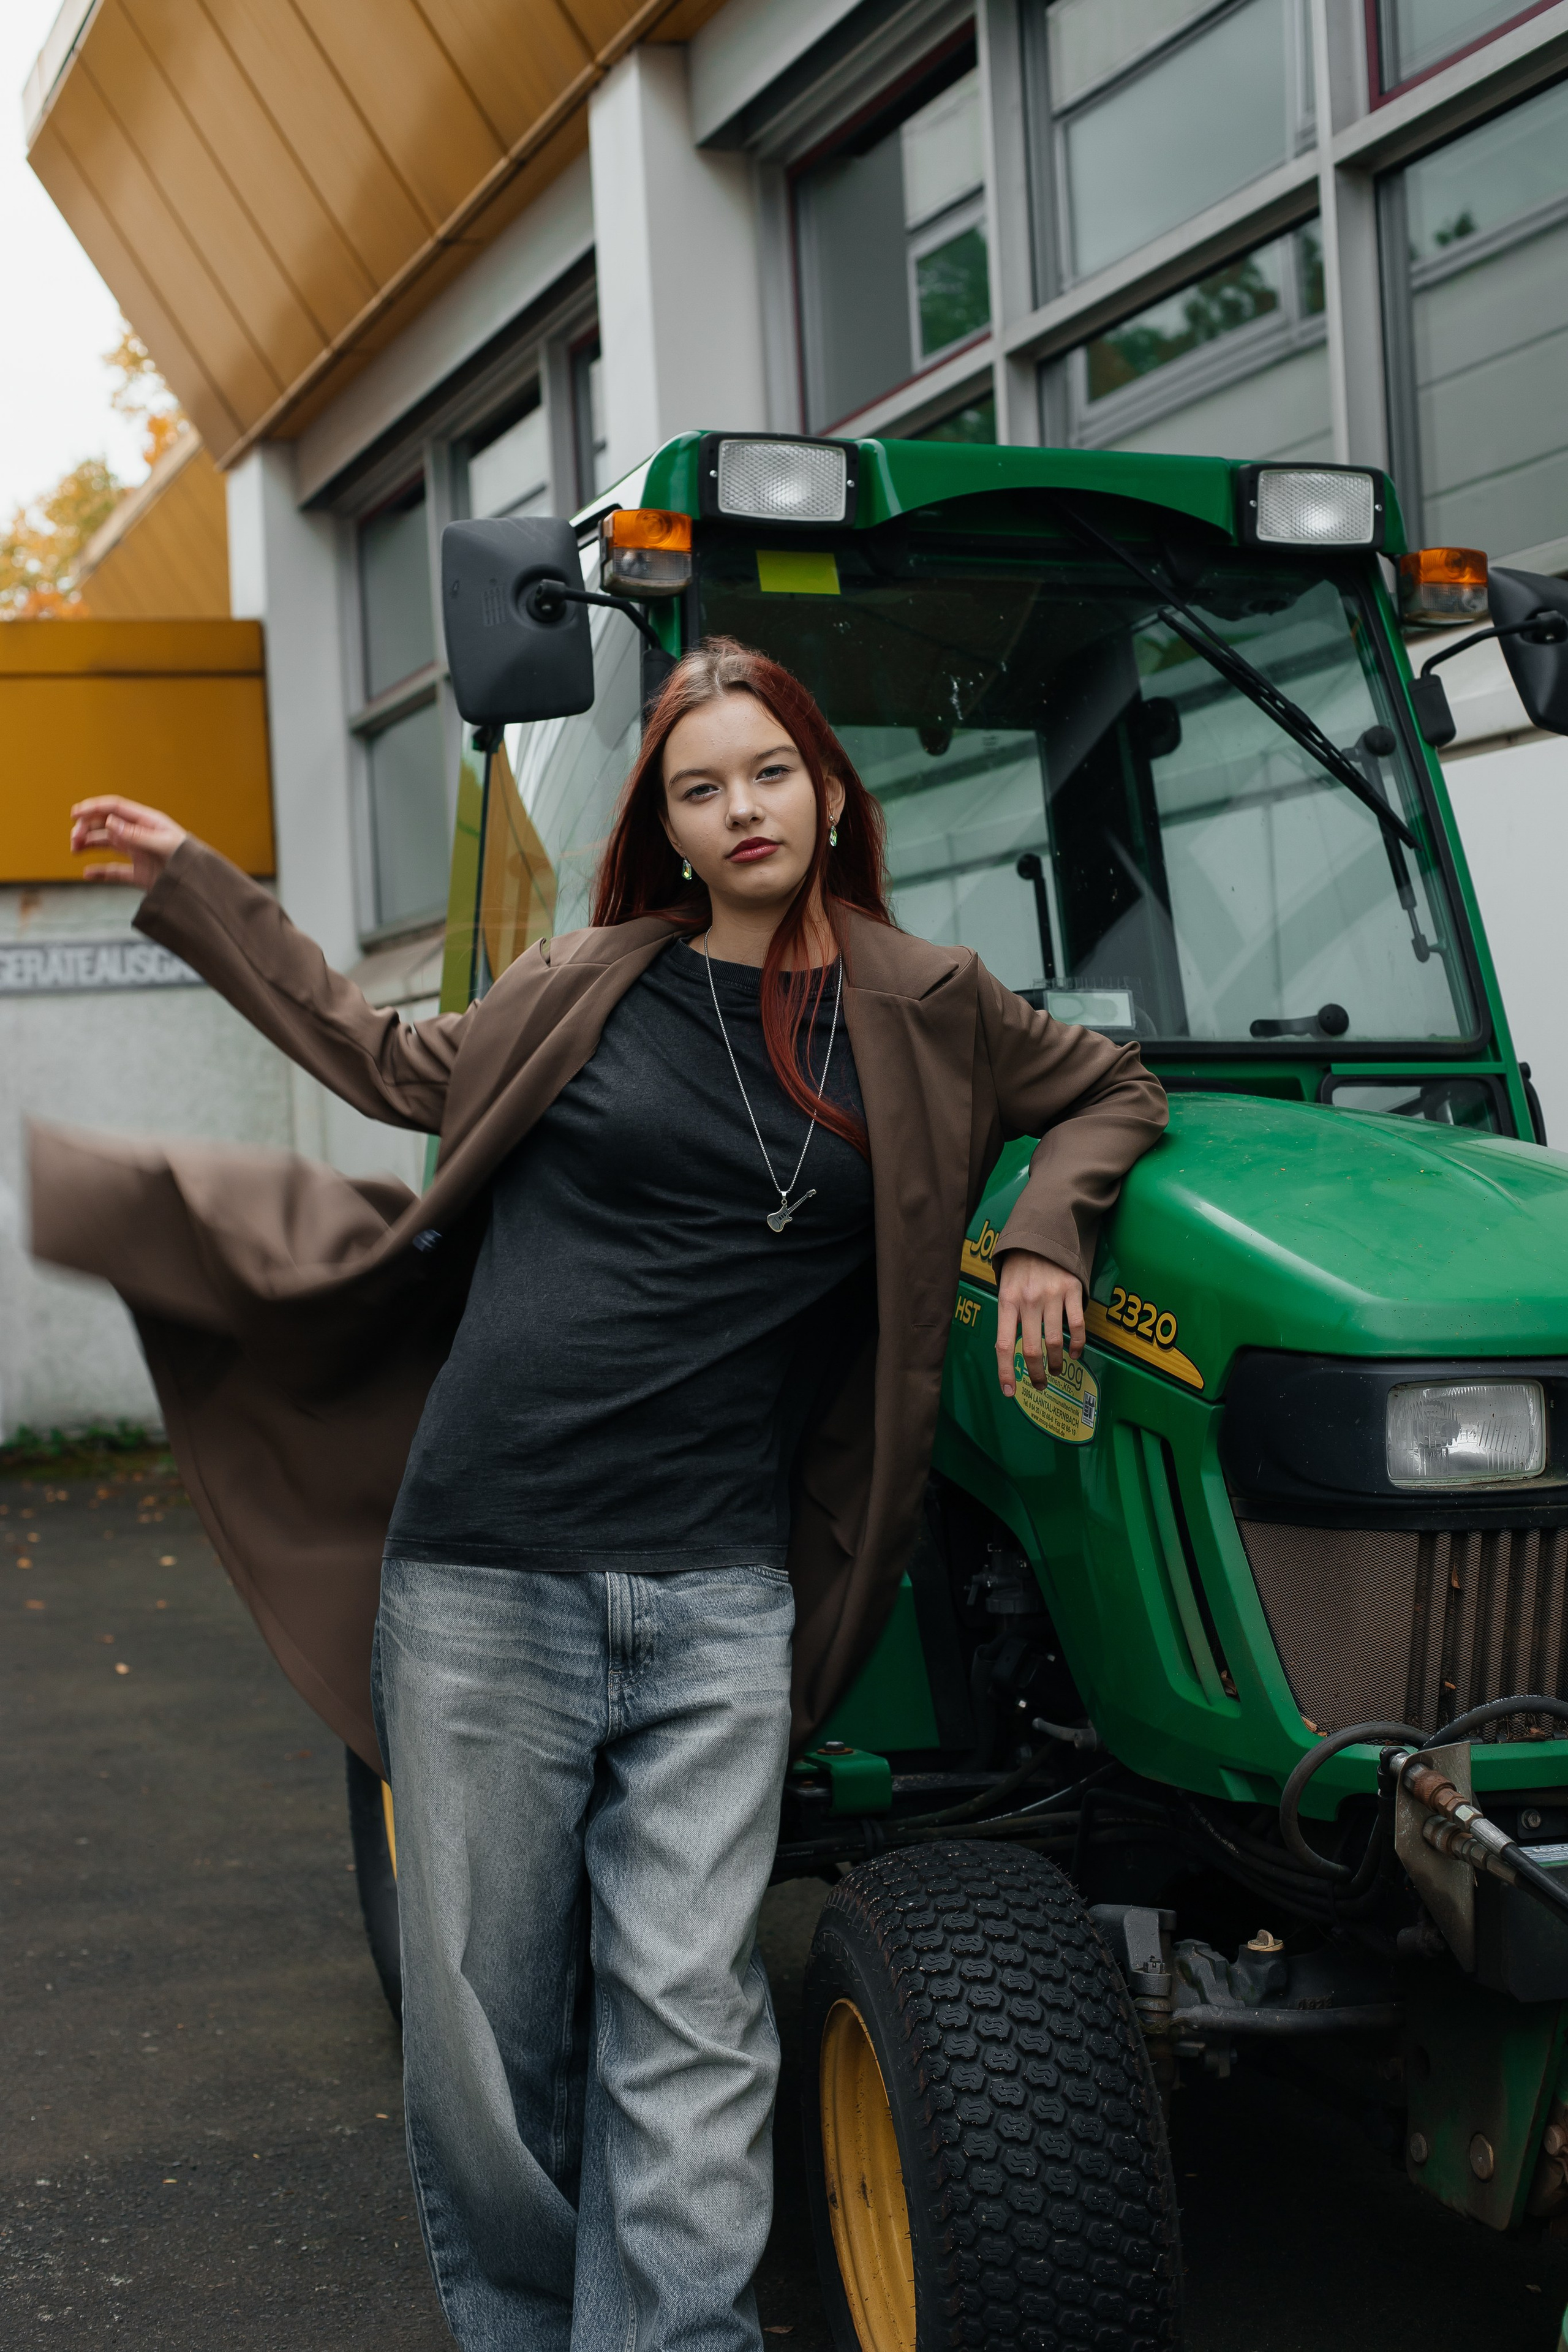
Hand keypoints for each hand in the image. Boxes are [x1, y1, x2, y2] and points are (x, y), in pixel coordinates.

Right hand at [70, 796, 187, 887]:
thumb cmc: (189, 861)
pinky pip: (115, 871)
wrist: (202, 888)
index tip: (74, 814)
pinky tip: (87, 873)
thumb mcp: (164, 846)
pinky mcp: (140, 873)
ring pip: (107, 844)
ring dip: (89, 844)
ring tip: (75, 850)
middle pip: (107, 824)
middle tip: (75, 840)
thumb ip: (136, 835)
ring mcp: (139, 853)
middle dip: (87, 828)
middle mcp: (141, 835)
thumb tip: (109, 822)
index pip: (115, 808)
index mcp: (148, 822)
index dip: (93, 808)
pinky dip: (100, 872)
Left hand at [995, 1250, 1084, 1394]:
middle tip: (1040, 1384)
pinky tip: (1075, 1353)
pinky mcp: (1072, 1289)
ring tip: (1056, 1370)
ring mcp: (1052, 1295)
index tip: (1009, 1392)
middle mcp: (1029, 1300)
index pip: (1004, 1344)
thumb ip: (1009, 1316)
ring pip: (1055, 1341)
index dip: (1005, 1371)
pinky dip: (1077, 1344)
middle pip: (1032, 1349)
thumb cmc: (1020, 1266)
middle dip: (1037, 1373)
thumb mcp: (1005, 1287)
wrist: (1042, 1233)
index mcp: (1007, 1300)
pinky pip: (1077, 1325)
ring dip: (1057, 1363)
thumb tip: (1009, 1350)